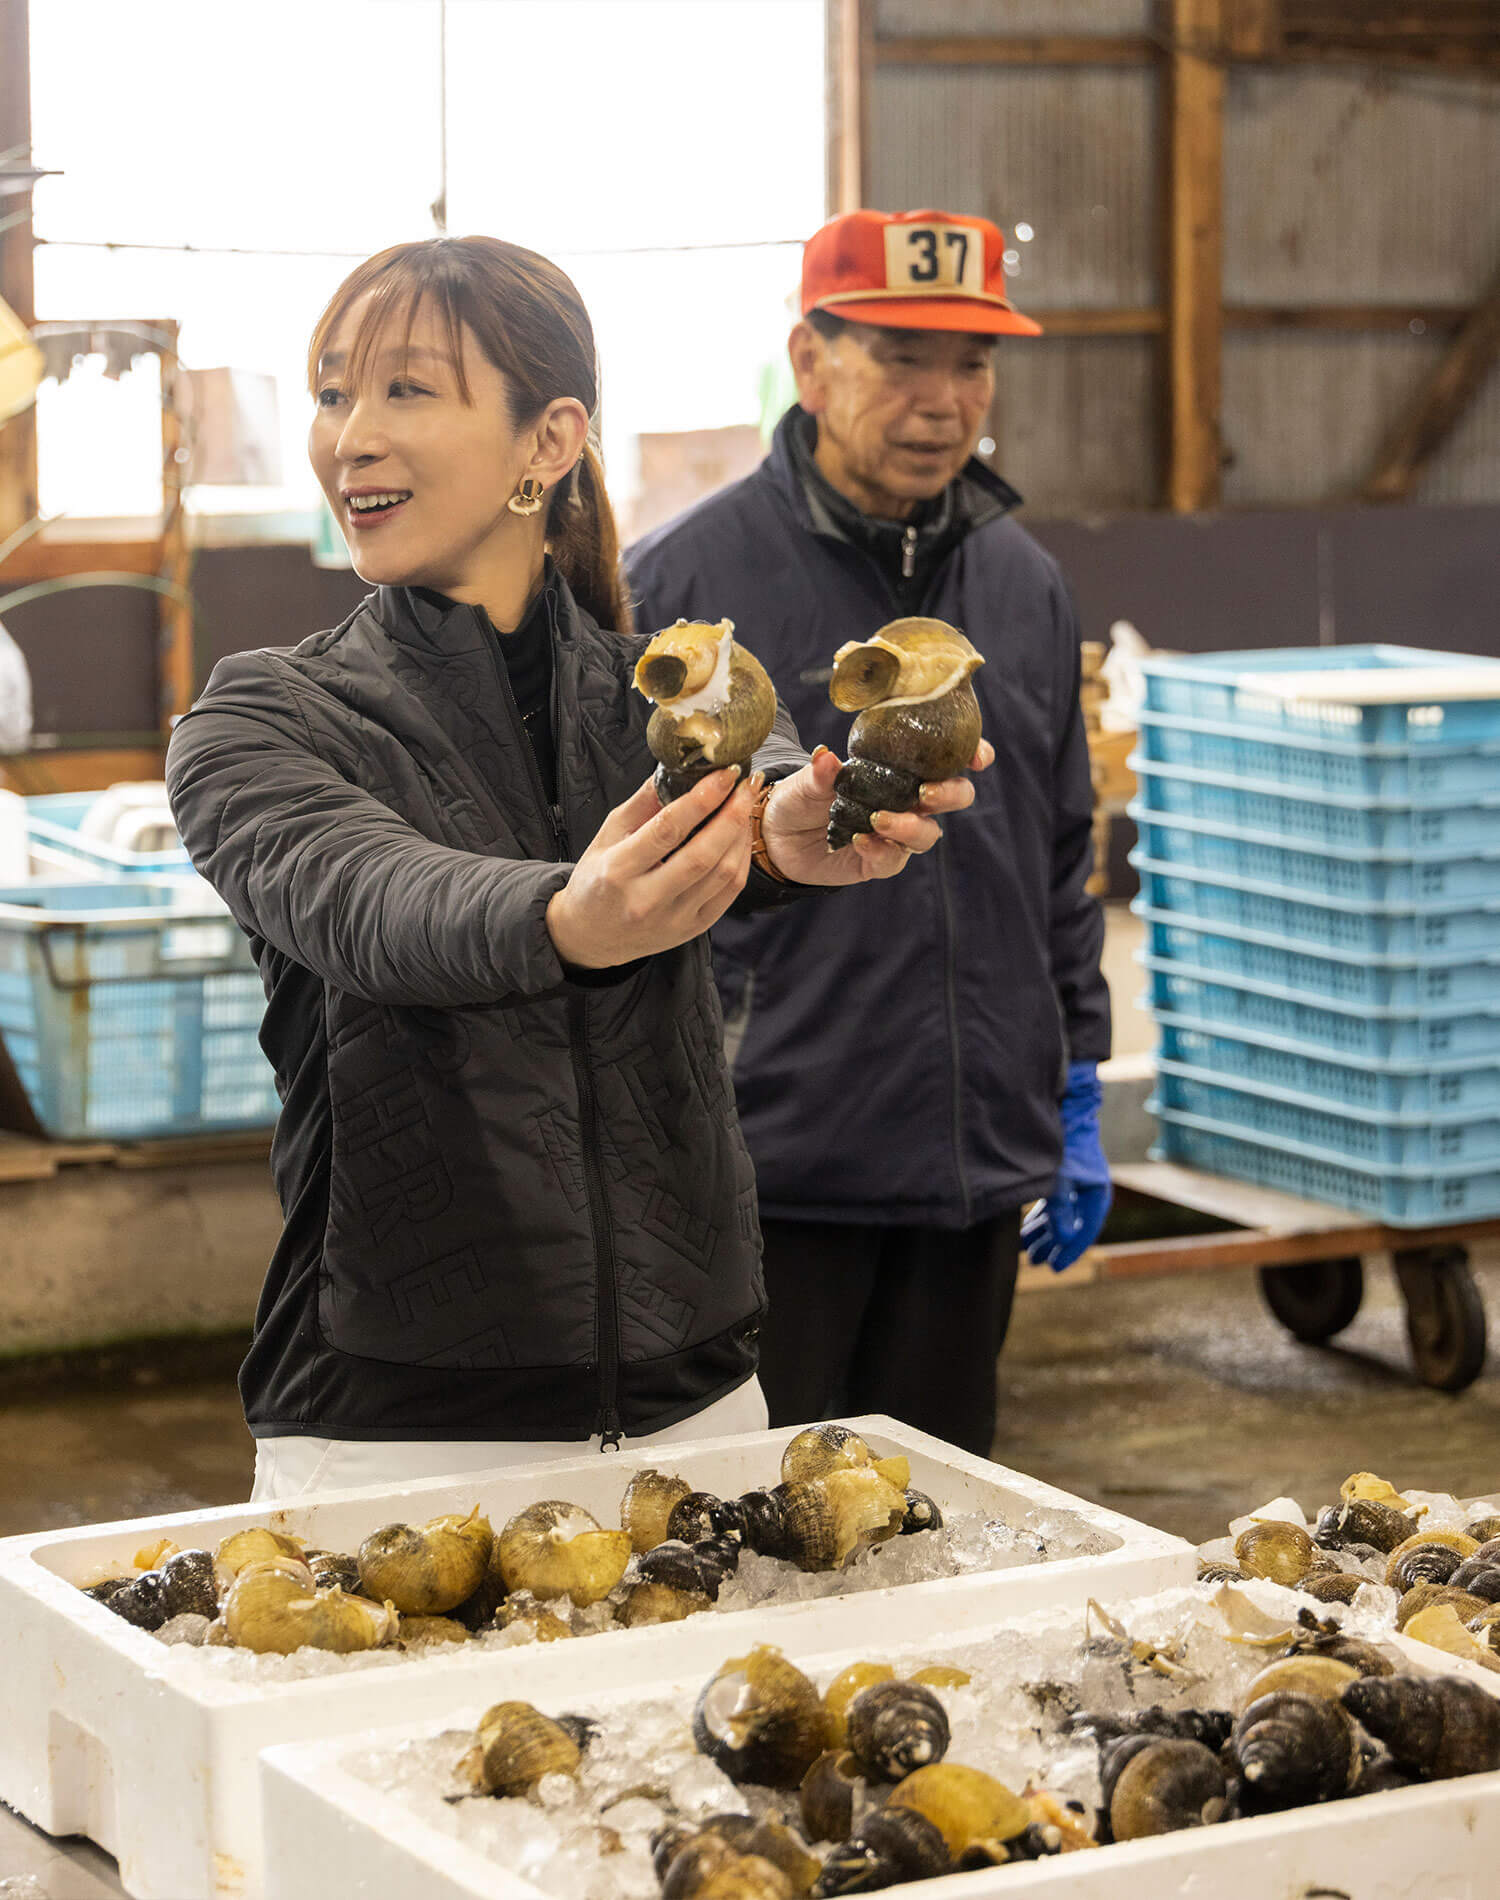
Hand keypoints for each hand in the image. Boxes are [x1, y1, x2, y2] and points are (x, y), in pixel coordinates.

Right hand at [546, 766, 756, 967]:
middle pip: (703, 855)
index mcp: (618, 871)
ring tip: (745, 804)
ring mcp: (673, 919)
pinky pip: (730, 893)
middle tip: (747, 784)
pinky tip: (741, 836)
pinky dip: (741, 859)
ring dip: (741, 834)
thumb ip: (642, 803)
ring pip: (723, 874)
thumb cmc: (597, 879)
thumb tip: (676, 767)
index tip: (725, 773)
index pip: (667, 830)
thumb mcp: (607, 835)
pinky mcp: (692, 929)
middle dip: (732, 814)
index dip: (702, 799)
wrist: (591, 935)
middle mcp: (646, 900)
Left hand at [758, 738, 994, 885]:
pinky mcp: (878, 861)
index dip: (972, 756)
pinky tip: (861, 840)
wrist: (779, 835)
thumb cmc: (802, 796)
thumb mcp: (807, 779)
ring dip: (911, 827)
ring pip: (928, 834)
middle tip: (924, 793)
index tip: (978, 758)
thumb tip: (827, 757)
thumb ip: (820, 771)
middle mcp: (908, 801)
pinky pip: (893, 860)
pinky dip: (882, 851)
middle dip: (950, 794)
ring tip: (880, 820)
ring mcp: (896, 833)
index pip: (949, 760)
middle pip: (955, 797)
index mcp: (902, 769)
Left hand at [1023, 1058, 1111, 1271]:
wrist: (1062, 1108)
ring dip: (1044, 1233)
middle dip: (1053, 1245)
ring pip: (1060, 1215)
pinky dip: (1040, 1217)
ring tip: (1026, 1251)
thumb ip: (1060, 1210)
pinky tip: (1026, 1229)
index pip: (1085, 1230)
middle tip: (1035, 1263)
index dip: (1069, 1251)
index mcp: (1097, 1192)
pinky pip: (1052, 1203)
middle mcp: (1089, 1189)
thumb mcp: (1059, 1179)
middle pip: (1072, 1226)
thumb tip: (1065, 1240)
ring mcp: (1076, 1181)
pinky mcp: (1061, 1173)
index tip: (1054, 1268)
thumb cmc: (1062, 1142)